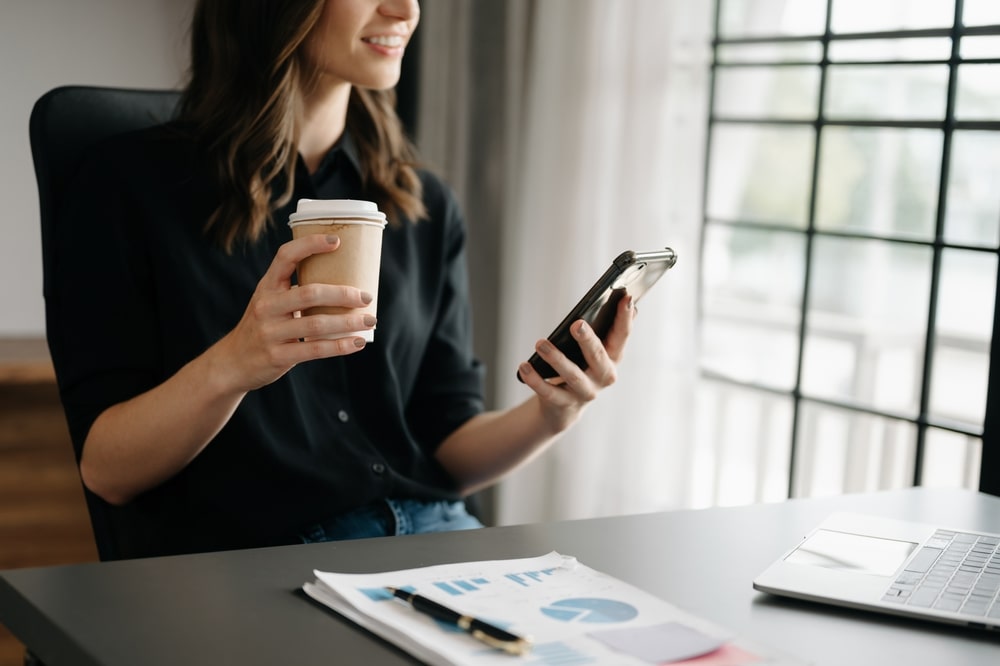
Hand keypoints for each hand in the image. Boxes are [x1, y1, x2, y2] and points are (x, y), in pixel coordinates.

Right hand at [212, 234, 376, 391]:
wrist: (234, 362)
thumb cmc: (264, 326)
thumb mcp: (270, 302)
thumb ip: (296, 292)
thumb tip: (346, 280)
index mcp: (267, 286)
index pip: (285, 256)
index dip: (310, 245)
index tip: (337, 241)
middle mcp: (266, 306)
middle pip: (310, 293)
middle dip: (343, 293)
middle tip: (367, 296)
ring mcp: (270, 332)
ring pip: (316, 324)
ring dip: (348, 322)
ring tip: (371, 320)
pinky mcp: (277, 356)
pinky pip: (314, 350)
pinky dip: (340, 346)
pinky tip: (358, 342)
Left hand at [517, 294, 636, 433]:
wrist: (563, 408)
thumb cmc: (580, 368)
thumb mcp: (595, 350)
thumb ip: (609, 329)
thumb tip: (630, 304)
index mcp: (613, 358)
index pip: (622, 336)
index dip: (625, 318)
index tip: (626, 298)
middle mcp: (603, 376)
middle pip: (598, 356)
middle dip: (588, 340)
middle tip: (577, 324)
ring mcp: (585, 392)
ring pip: (572, 375)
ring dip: (556, 358)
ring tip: (540, 343)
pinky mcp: (564, 404)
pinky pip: (549, 391)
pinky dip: (535, 379)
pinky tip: (524, 366)